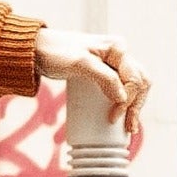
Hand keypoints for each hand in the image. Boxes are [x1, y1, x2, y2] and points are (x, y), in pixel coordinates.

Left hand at [34, 34, 149, 123]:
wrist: (36, 51)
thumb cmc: (55, 53)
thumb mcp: (79, 64)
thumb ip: (104, 77)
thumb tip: (124, 98)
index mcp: (117, 48)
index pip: (134, 79)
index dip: (128, 101)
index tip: (113, 118)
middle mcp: (119, 54)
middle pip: (140, 83)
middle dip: (137, 106)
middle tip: (128, 127)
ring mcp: (113, 63)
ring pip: (134, 86)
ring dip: (135, 105)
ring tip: (129, 126)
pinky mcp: (104, 72)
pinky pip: (122, 88)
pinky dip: (126, 101)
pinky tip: (124, 115)